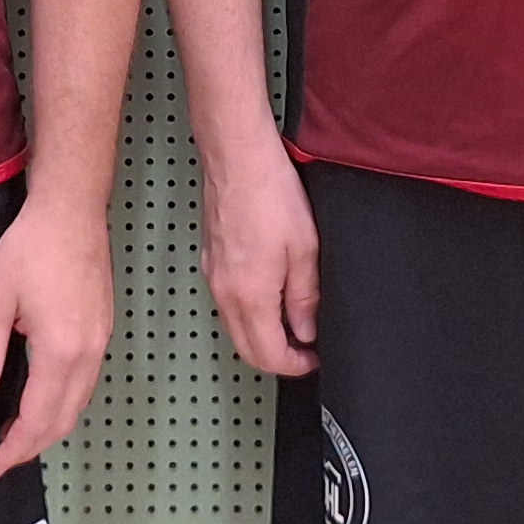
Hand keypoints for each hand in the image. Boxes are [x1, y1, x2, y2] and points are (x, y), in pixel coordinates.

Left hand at [0, 186, 115, 478]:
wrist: (72, 209)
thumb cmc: (28, 249)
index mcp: (60, 352)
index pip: (37, 419)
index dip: (14, 449)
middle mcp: (88, 354)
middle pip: (63, 419)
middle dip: (32, 445)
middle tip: (0, 457)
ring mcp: (102, 341)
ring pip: (79, 403)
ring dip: (49, 425)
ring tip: (16, 434)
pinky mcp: (104, 329)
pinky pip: (86, 383)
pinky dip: (64, 403)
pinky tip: (42, 398)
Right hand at [196, 145, 320, 378]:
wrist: (237, 157)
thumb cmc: (271, 194)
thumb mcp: (305, 249)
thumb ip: (305, 297)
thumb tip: (306, 330)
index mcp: (250, 296)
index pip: (268, 355)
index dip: (294, 366)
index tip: (314, 359)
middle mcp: (225, 294)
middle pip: (247, 349)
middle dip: (276, 358)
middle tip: (305, 349)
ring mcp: (213, 277)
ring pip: (235, 328)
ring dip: (261, 336)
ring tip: (292, 322)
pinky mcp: (210, 260)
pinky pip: (227, 304)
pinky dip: (248, 314)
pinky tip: (269, 297)